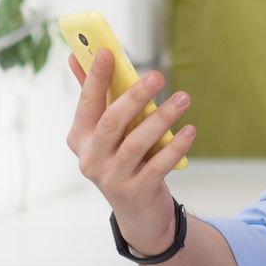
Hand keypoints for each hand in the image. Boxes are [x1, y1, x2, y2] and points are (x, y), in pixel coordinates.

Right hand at [65, 48, 196, 253]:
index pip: (87, 102)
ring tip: (183, 99)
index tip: (107, 51)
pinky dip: (175, 146)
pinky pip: (158, 165)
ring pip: (136, 143)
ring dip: (161, 118)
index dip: (94, 77)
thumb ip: (94, 96)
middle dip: (134, 96)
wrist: (137, 213)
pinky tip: (189, 130)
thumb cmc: (121, 159)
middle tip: (157, 75)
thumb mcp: (105, 132)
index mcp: (79, 138)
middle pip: (111, 122)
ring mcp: (112, 179)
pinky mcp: (136, 192)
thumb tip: (75, 57)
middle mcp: (90, 159)